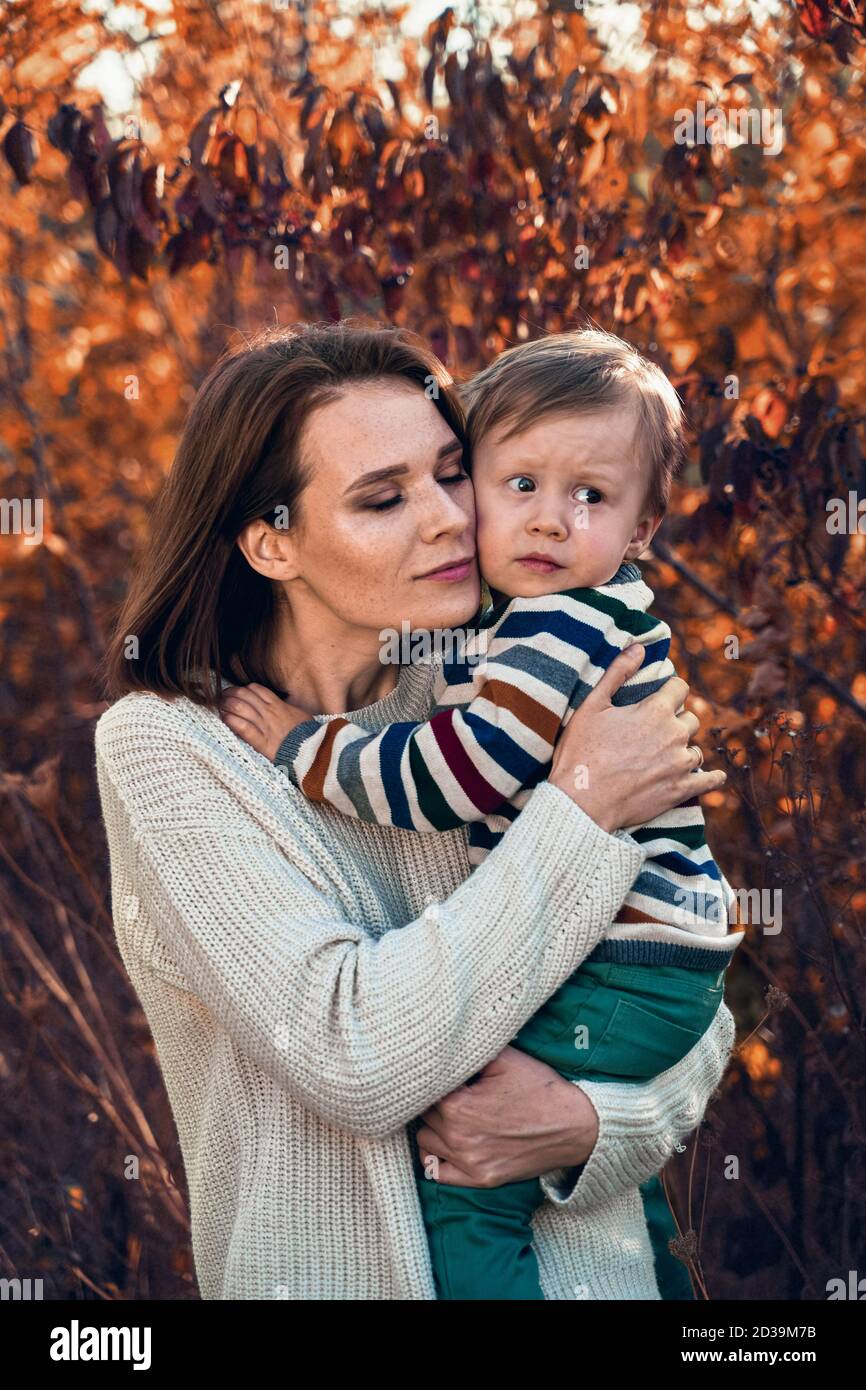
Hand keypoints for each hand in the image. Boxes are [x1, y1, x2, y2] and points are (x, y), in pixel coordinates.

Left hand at [219, 682, 310, 760]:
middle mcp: (269, 712)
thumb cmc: (309, 735)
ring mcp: (265, 726)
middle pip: (244, 695)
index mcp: (279, 705)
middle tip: (222, 697)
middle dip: (230, 694)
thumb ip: (288, 709)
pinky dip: (231, 721)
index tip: (237, 692)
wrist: (313, 751)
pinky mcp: (262, 742)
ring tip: (220, 706)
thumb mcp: (300, 715)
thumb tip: (283, 707)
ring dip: (226, 705)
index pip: (256, 689)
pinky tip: (224, 719)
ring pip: (240, 707)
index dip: (243, 689)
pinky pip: (243, 727)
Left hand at [415, 1045, 598, 1186]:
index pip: (424, 1090)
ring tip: (450, 1115)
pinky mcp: (481, 1180)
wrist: (575, 1126)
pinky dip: (436, 1157)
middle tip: (451, 1091)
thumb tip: (442, 1047)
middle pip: (422, 1115)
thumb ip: (469, 1051)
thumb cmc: (540, 1088)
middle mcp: (458, 1138)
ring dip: (433, 1127)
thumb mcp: (504, 1058)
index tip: (442, 1074)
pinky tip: (448, 1142)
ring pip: (425, 1142)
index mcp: (458, 1106)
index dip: (432, 1079)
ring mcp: (469, 1163)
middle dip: (432, 1101)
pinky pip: (437, 1173)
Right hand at [549, 644, 726, 833]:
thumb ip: (616, 673)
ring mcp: (680, 764)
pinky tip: (714, 776)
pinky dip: (712, 777)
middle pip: (690, 718)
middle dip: (676, 720)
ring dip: (684, 748)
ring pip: (696, 749)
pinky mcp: (680, 790)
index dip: (670, 690)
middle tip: (657, 730)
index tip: (662, 696)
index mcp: (655, 711)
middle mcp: (674, 735)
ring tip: (667, 755)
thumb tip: (638, 646)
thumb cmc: (581, 752)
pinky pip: (709, 780)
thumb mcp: (592, 706)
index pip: (680, 688)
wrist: (581, 802)